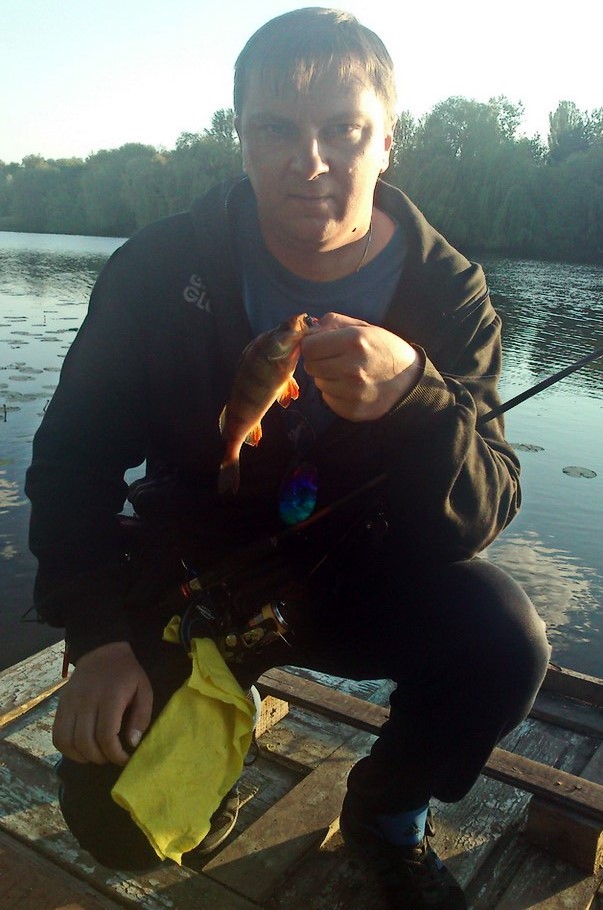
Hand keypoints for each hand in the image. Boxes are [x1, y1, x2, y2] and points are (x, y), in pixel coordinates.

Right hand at [53, 641, 152, 765]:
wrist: (102, 652)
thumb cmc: (126, 674)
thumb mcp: (144, 690)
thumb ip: (142, 717)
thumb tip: (132, 743)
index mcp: (110, 697)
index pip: (106, 735)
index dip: (115, 754)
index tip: (124, 758)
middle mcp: (86, 701)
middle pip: (85, 742)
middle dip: (100, 757)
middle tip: (111, 757)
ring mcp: (70, 703)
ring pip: (67, 741)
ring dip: (81, 757)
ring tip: (96, 755)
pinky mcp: (60, 705)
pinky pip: (57, 735)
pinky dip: (66, 748)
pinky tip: (80, 749)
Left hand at [301, 312, 419, 420]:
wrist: (410, 381)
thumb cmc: (385, 350)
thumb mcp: (364, 327)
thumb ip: (334, 323)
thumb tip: (308, 331)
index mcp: (353, 341)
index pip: (309, 346)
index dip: (312, 345)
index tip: (321, 347)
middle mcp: (351, 367)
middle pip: (310, 366)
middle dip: (319, 361)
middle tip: (335, 360)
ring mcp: (352, 392)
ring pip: (319, 383)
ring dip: (327, 378)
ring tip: (347, 374)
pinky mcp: (352, 410)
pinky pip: (328, 399)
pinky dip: (335, 393)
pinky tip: (351, 387)